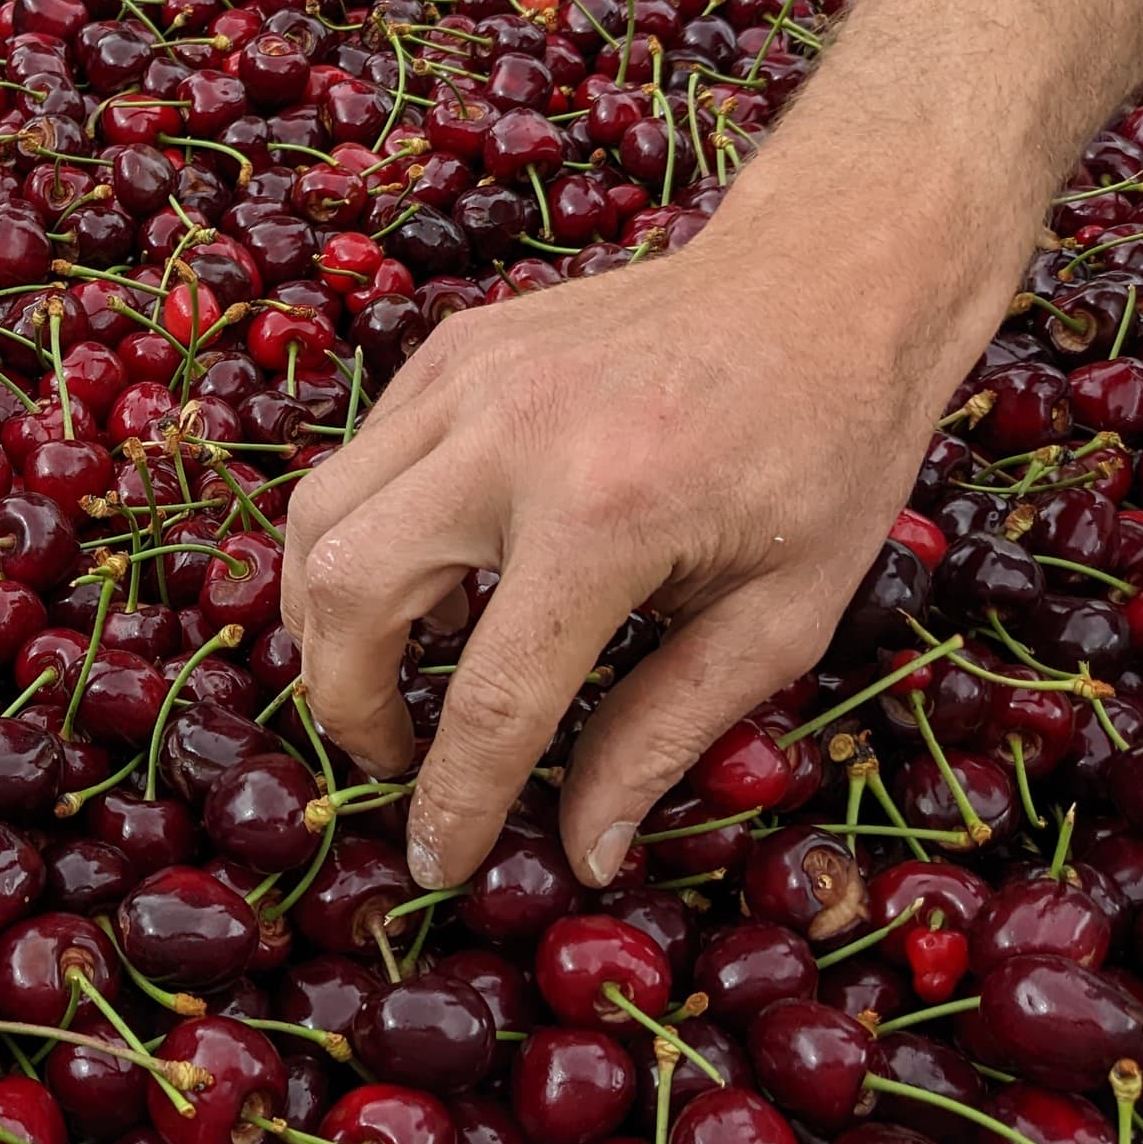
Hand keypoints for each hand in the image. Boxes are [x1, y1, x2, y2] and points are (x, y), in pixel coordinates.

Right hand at [280, 168, 1002, 893]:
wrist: (824, 281)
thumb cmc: (827, 454)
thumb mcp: (780, 617)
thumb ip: (665, 732)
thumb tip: (581, 845)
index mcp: (608, 511)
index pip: (491, 695)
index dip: (453, 798)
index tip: (440, 863)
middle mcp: (509, 434)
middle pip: (345, 593)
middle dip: (347, 704)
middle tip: (395, 756)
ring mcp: (464, 376)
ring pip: (315, 518)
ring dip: (327, 620)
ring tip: (393, 672)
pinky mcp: (448, 350)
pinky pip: (357, 463)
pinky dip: (360, 540)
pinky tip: (429, 579)